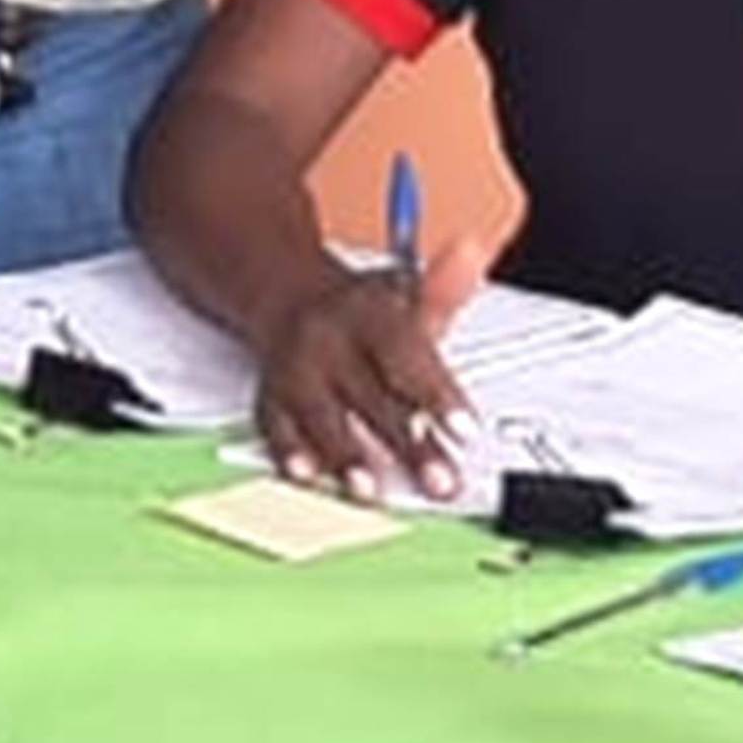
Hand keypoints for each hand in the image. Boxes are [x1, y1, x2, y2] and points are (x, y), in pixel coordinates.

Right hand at [251, 229, 484, 503]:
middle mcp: (327, 339)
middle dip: (407, 442)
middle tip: (439, 481)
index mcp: (366, 312)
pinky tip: (307, 474)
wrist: (284, 295)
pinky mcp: (271, 395)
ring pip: (319, 413)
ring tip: (370, 490)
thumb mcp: (402, 294)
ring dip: (344, 453)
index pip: (406, 353)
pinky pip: (276, 423)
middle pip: (371, 394)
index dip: (437, 394)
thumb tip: (472, 253)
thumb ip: (441, 290)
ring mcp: (295, 368)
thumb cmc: (358, 311)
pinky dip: (289, 450)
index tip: (466, 431)